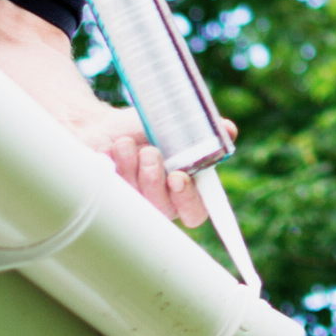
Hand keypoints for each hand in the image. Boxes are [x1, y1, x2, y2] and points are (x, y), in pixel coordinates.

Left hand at [73, 108, 238, 227]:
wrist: (106, 127)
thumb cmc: (146, 128)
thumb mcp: (176, 124)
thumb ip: (202, 130)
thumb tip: (228, 130)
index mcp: (186, 188)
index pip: (196, 212)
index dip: (189, 201)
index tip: (177, 177)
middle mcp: (162, 202)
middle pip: (164, 209)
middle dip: (154, 180)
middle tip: (149, 153)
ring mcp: (135, 205)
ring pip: (137, 201)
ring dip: (131, 168)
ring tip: (124, 144)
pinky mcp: (109, 203)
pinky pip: (111, 194)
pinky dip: (111, 167)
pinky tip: (108, 151)